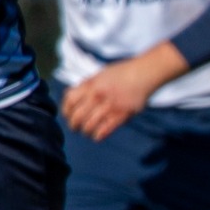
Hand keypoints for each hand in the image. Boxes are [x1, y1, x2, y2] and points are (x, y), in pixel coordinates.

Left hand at [61, 44, 189, 140]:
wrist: (143, 74)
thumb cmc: (121, 74)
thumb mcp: (99, 75)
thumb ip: (86, 86)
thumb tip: (70, 96)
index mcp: (90, 85)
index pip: (69, 101)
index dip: (66, 111)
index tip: (68, 116)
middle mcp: (97, 96)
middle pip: (77, 116)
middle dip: (74, 125)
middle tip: (75, 128)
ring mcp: (109, 106)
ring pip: (89, 126)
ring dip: (86, 131)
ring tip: (87, 132)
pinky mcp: (121, 115)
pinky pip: (104, 130)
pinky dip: (98, 136)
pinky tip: (97, 136)